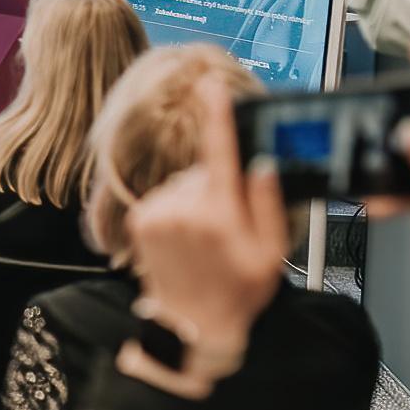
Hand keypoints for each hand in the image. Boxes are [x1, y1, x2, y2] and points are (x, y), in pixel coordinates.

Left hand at [120, 75, 287, 386]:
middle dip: (220, 187)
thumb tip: (260, 166)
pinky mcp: (140, 217)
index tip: (210, 85)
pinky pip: (167, 196)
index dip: (217, 115)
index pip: (219, 153)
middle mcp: (183, 209)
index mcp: (220, 215)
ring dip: (197, 200)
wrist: (191, 325)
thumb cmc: (237, 292)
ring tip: (204, 240)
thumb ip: (267, 206)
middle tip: (228, 228)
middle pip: (206, 171)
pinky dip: (177, 208)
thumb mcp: (270, 254)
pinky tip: (184, 239)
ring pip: (186, 184)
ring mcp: (158, 212)